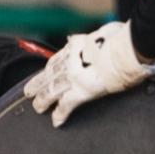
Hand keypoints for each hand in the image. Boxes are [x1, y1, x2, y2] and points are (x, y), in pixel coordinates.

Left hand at [24, 21, 154, 127]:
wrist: (125, 51)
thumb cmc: (121, 40)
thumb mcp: (106, 32)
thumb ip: (100, 36)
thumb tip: (104, 33)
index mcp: (76, 47)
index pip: (58, 59)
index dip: (49, 68)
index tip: (45, 73)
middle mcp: (70, 62)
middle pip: (49, 74)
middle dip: (38, 84)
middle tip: (29, 92)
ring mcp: (73, 77)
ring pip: (52, 90)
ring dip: (43, 100)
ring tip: (38, 107)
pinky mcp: (80, 92)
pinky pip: (66, 105)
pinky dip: (60, 113)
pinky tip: (56, 121)